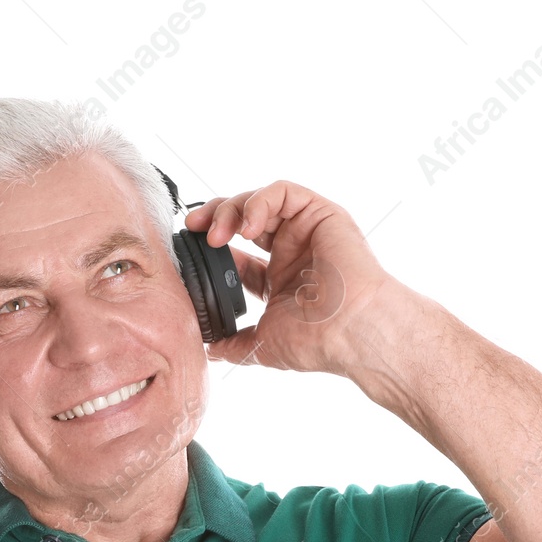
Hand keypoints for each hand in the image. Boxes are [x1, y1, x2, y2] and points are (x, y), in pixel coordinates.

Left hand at [184, 181, 392, 375]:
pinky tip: (247, 227)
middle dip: (214, 218)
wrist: (352, 331)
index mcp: (280, 280)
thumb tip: (210, 350)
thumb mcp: (264, 345)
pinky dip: (259, 202)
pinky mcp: (321, 213)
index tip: (189, 254)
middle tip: (192, 227)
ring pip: (260, 201)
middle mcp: (293, 251)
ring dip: (231, 209)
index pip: (237, 255)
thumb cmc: (318, 340)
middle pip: (245, 220)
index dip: (211, 251)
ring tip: (216, 233)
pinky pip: (283, 191)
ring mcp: (307, 231)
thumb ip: (236, 344)